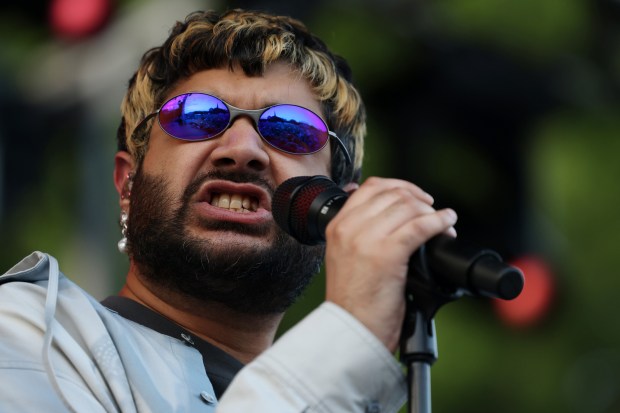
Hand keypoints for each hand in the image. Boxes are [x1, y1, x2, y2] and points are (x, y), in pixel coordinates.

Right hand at [324, 177, 456, 351]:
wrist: (351, 329)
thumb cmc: (353, 300)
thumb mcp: (345, 257)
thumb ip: (360, 232)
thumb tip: (390, 213)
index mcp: (337, 226)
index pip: (370, 187)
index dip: (399, 186)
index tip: (415, 197)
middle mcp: (349, 228)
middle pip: (393, 194)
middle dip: (419, 200)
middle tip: (433, 213)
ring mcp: (367, 239)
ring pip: (408, 207)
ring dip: (432, 212)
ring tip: (444, 223)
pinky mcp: (387, 254)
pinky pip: (420, 226)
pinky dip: (439, 222)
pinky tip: (447, 224)